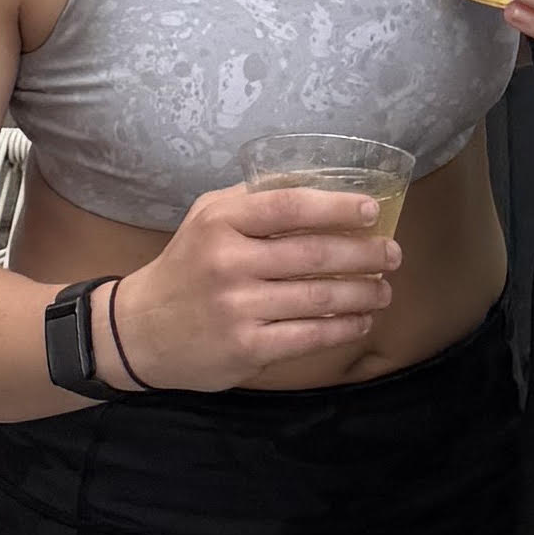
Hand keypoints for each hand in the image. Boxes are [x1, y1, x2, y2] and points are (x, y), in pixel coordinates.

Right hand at [113, 184, 401, 390]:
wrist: (140, 330)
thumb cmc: (186, 267)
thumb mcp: (207, 218)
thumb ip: (255, 201)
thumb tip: (321, 187)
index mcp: (221, 221)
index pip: (290, 207)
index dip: (337, 207)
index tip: (372, 211)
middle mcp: (228, 262)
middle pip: (315, 254)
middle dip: (365, 254)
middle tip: (393, 255)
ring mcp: (238, 307)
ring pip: (319, 298)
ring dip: (363, 293)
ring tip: (384, 289)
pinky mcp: (247, 347)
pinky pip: (309, 336)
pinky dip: (344, 328)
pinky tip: (361, 320)